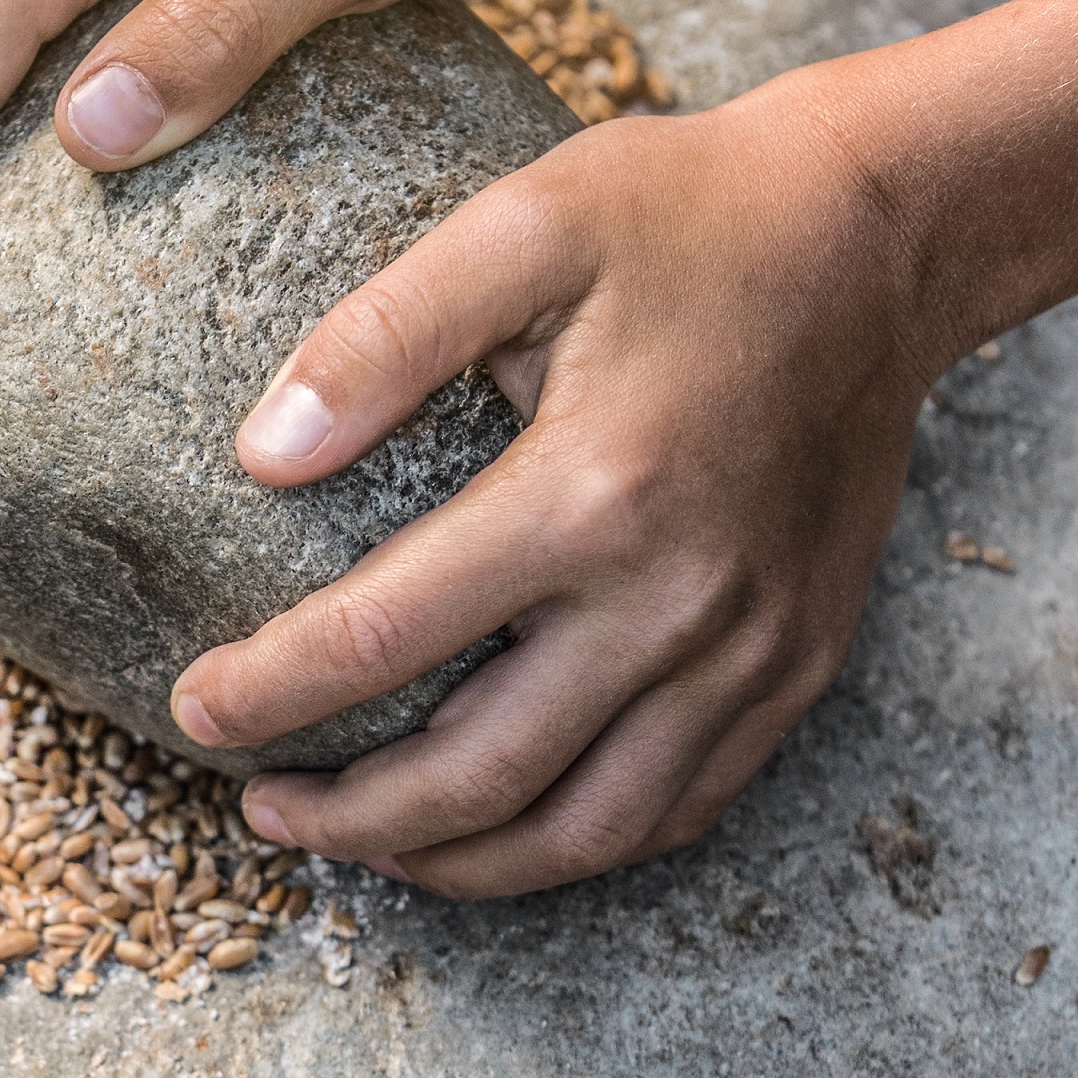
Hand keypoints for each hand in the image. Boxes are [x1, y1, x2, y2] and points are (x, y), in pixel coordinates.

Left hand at [168, 66, 943, 897]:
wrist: (882, 236)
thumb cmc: (691, 215)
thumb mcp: (524, 223)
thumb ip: (382, 335)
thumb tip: (261, 456)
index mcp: (592, 492)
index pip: (384, 639)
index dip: (270, 692)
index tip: (194, 710)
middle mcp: (676, 599)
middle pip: (479, 777)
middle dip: (349, 817)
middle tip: (263, 807)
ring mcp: (748, 651)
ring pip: (582, 830)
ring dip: (454, 861)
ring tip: (360, 843)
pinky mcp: (795, 667)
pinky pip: (675, 809)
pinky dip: (571, 845)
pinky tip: (494, 828)